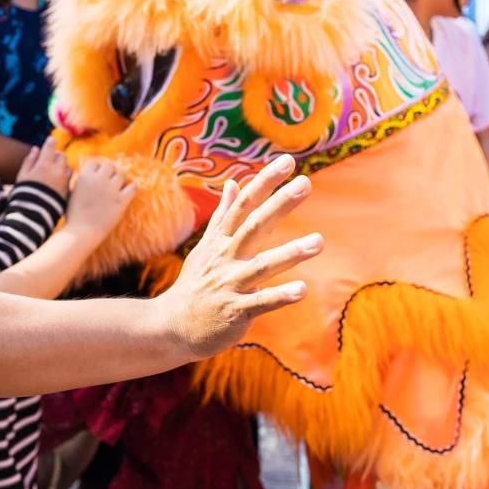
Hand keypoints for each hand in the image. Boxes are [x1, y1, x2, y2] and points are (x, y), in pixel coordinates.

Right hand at [18, 138, 72, 194]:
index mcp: (44, 165)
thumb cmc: (24, 194)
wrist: (33, 215)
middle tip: (50, 160)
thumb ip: (30, 161)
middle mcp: (57, 171)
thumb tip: (36, 149)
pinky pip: (70, 179)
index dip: (50, 142)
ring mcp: (64, 181)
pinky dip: (65, 177)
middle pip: (62, 155)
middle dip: (56, 156)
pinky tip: (58, 182)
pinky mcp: (68, 191)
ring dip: (62, 166)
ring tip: (54, 172)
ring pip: (68, 167)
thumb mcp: (22, 176)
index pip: (51, 146)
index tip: (50, 140)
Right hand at [64, 158, 135, 239]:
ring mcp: (111, 189)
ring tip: (116, 192)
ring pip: (122, 175)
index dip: (97, 170)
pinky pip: (134, 187)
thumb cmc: (74, 215)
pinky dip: (132, 189)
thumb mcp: (72, 192)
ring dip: (120, 182)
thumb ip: (80, 180)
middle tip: (108, 185)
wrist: (81, 232)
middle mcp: (98, 179)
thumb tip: (87, 173)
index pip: (95, 163)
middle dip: (110, 174)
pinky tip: (128, 194)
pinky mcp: (121, 200)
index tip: (98, 179)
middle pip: (110, 166)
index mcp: (84, 175)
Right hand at [153, 156, 319, 359]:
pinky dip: (280, 296)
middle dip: (279, 204)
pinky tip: (302, 290)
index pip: (243, 204)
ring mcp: (230, 284)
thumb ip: (222, 216)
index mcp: (221, 241)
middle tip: (305, 183)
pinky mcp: (235, 311)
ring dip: (290, 253)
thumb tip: (233, 183)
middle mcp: (225, 258)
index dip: (265, 182)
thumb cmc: (194, 286)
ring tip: (318, 241)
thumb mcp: (205, 247)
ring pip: (262, 265)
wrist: (170, 327)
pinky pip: (261, 303)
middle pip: (254, 226)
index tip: (288, 161)